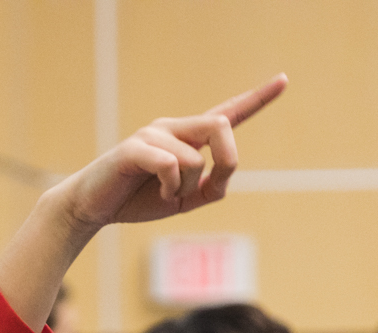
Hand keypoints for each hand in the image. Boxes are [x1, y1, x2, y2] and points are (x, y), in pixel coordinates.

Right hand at [0, 76, 287, 331]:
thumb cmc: (137, 199)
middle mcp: (173, 128)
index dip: (257, 98)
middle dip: (229, 159)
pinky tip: (158, 193)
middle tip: (215, 186)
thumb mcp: (184, 200)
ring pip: (195, 157)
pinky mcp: (135, 148)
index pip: (227, 113)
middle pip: (220, 125)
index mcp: (188, 137)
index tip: (284, 80)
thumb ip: (210, 188)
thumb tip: (225, 174)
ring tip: (164, 194)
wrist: (93, 207)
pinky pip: (171, 165)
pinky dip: (170, 187)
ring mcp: (153, 134)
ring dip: (186, 187)